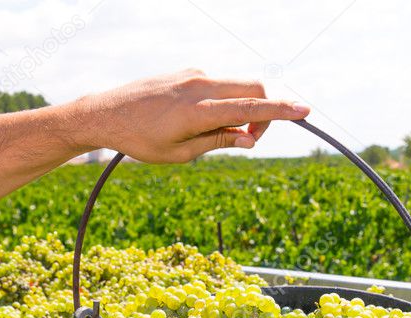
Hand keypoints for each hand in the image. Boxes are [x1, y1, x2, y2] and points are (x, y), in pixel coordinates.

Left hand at [72, 69, 309, 162]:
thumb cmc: (140, 141)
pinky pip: (221, 83)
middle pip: (253, 88)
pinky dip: (229, 100)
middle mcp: (199, 85)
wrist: (106, 113)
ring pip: (239, 85)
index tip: (304, 111)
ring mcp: (194, 74)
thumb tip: (249, 138)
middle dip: (265, 111)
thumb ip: (218, 142)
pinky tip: (208, 119)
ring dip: (245, 107)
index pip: (249, 107)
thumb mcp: (180, 154)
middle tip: (250, 137)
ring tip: (224, 132)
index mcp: (197, 111)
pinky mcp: (189, 72)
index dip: (280, 110)